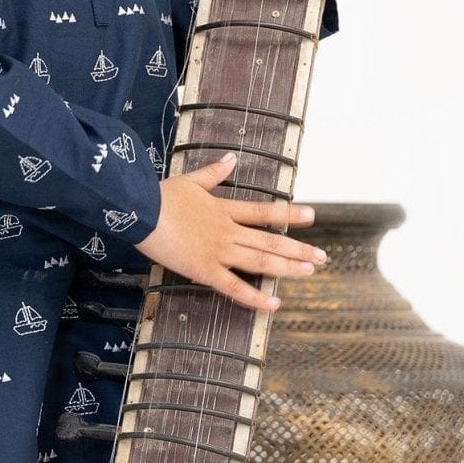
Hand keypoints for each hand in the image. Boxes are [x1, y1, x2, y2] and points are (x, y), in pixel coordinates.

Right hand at [135, 152, 324, 312]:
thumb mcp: (190, 181)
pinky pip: (234, 287)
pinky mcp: (205, 270)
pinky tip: (273, 304)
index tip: (313, 215)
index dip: (290, 213)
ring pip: (260, 261)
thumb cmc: (160, 196)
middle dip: (298, 249)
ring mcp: (219, 251)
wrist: (141, 209)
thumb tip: (230, 158)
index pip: (264, 211)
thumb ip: (214, 173)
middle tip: (321, 257)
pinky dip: (255, 297)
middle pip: (270, 240)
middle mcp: (228, 231)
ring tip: (310, 272)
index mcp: (224, 210)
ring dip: (287, 267)